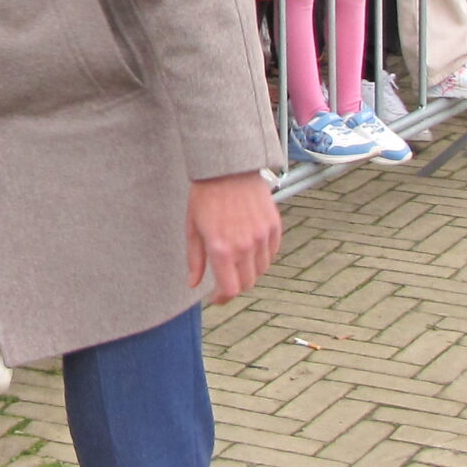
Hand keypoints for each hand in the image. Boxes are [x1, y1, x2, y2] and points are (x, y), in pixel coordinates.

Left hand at [188, 172, 280, 301]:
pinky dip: (262, 256)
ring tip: (236, 261)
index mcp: (222, 249)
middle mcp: (245, 246)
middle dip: (235, 286)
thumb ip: (195, 260)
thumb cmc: (205, 195)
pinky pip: (272, 252)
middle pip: (248, 283)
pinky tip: (250, 248)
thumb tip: (193, 284)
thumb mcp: (193, 228)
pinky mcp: (274, 226)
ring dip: (249, 271)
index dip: (222, 299)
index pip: (231, 290)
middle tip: (224, 280)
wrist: (228, 167)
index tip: (216, 298)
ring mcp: (262, 236)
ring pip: (261, 269)